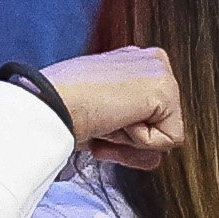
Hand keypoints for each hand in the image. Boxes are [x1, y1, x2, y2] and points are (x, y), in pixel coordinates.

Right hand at [40, 48, 185, 170]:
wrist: (51, 104)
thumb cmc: (61, 107)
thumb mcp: (101, 115)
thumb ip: (128, 126)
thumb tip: (153, 157)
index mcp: (135, 61)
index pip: (151, 116)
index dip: (124, 134)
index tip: (98, 124)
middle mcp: (152, 61)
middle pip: (162, 126)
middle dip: (130, 139)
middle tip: (101, 125)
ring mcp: (161, 71)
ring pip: (165, 135)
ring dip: (131, 141)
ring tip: (106, 121)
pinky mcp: (166, 89)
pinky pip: (167, 141)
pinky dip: (139, 142)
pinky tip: (116, 119)